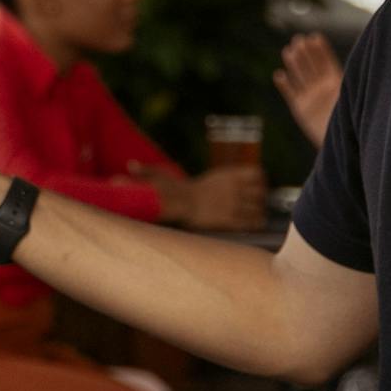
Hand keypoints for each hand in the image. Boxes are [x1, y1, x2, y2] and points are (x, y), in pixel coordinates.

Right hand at [134, 162, 265, 231]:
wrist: (177, 209)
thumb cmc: (172, 195)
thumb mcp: (163, 178)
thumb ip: (151, 172)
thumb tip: (129, 166)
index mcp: (226, 175)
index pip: (257, 174)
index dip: (259, 180)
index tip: (253, 186)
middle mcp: (235, 188)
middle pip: (261, 192)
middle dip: (260, 198)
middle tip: (252, 203)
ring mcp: (236, 203)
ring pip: (260, 206)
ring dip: (258, 211)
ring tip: (251, 214)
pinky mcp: (235, 220)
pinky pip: (256, 221)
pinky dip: (256, 223)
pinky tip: (250, 224)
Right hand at [275, 32, 344, 148]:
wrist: (342, 145)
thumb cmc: (352, 123)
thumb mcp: (353, 99)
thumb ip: (352, 85)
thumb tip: (364, 64)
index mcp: (336, 85)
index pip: (327, 63)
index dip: (321, 51)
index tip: (315, 38)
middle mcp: (322, 89)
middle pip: (312, 67)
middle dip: (306, 53)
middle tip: (299, 40)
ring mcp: (310, 98)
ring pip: (300, 77)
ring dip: (294, 64)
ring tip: (289, 51)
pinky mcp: (300, 110)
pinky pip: (291, 94)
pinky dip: (285, 86)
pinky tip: (279, 75)